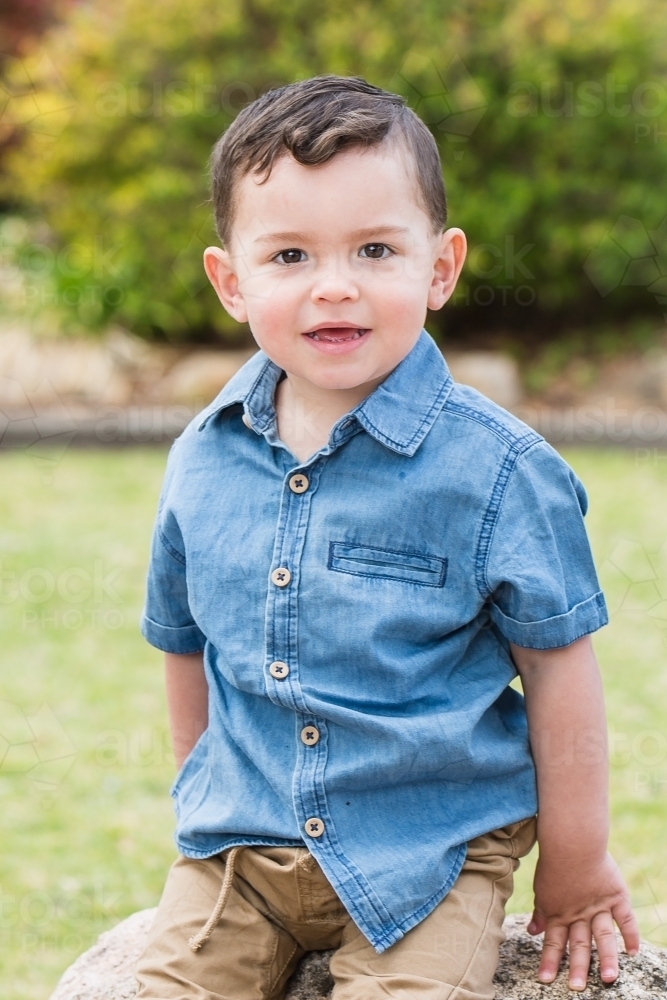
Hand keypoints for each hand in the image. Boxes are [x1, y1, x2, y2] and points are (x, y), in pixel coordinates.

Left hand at [528, 852, 639, 990]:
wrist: (572, 840)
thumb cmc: (553, 862)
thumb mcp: (542, 888)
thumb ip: (541, 912)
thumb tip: (532, 932)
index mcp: (559, 911)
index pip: (553, 942)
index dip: (548, 961)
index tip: (545, 980)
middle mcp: (579, 913)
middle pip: (578, 944)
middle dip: (576, 967)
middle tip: (576, 988)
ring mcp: (598, 906)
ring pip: (602, 937)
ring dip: (605, 958)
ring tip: (608, 978)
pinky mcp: (616, 896)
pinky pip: (625, 918)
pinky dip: (630, 935)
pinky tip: (633, 952)